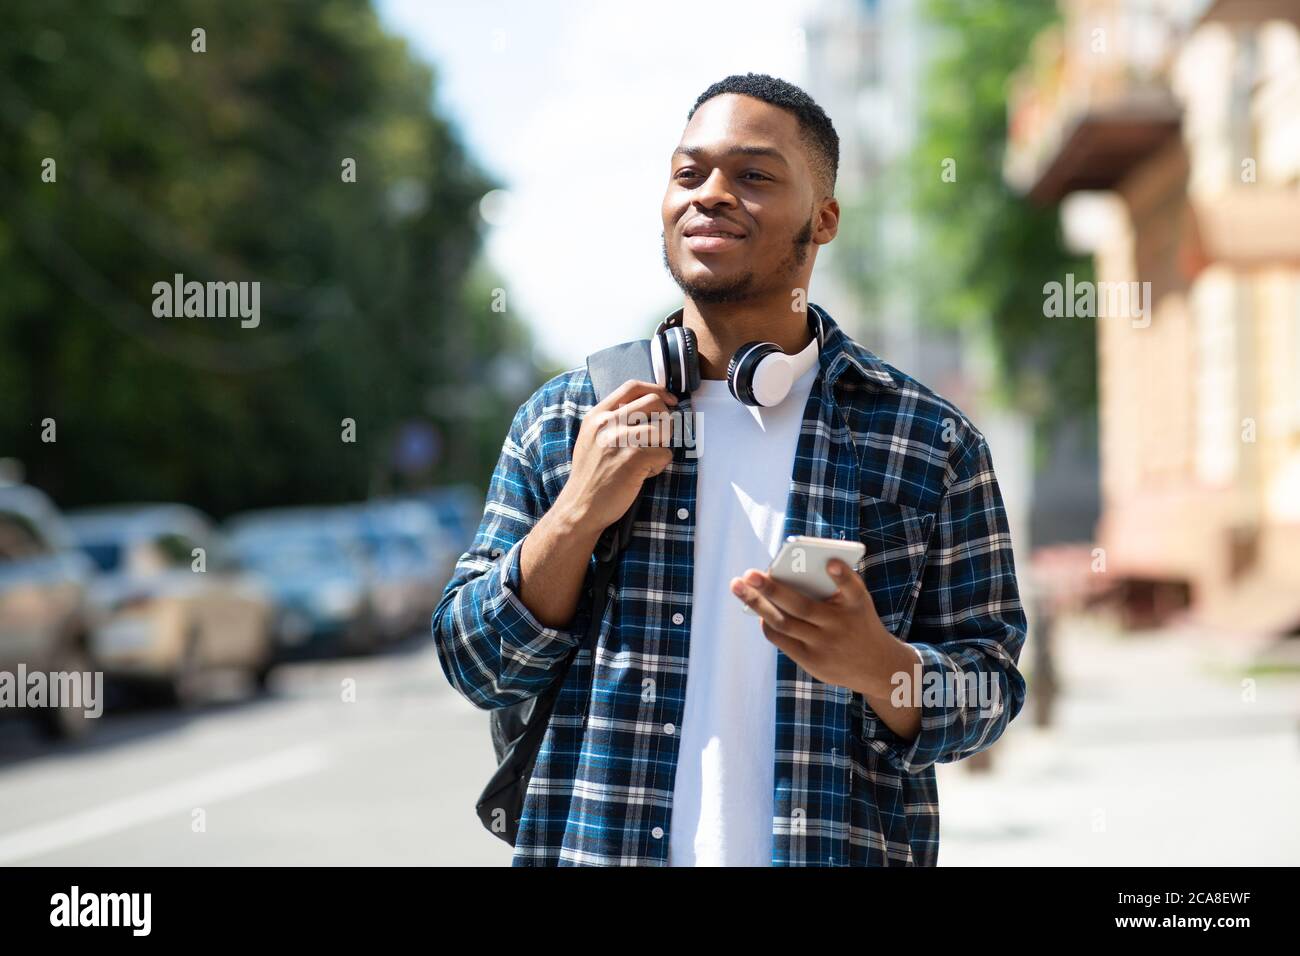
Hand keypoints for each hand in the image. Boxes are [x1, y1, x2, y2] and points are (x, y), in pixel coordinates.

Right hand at [554, 379, 676, 534]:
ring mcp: (621, 439)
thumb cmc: (590, 475)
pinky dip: (660, 466)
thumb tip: (644, 407)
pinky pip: (665, 453)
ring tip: (649, 458)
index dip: (657, 390)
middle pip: (654, 402)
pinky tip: (643, 474)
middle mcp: (608, 422)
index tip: (669, 400)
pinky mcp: (634, 458)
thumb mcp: (591, 438)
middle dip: (666, 419)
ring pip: (664, 427)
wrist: (579, 506)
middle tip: (660, 437)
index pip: (632, 387)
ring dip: (663, 444)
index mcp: (597, 415)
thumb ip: (611, 420)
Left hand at [730, 558, 917, 698]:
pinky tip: (757, 608)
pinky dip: (767, 622)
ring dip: (758, 604)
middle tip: (749, 573)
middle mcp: (841, 626)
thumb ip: (835, 586)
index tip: (831, 562)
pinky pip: (782, 639)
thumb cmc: (859, 622)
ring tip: (738, 586)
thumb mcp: (858, 603)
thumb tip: (790, 572)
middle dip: (773, 589)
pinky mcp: (812, 662)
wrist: (877, 667)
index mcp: (858, 605)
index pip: (853, 588)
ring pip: (784, 624)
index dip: (843, 576)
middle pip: (802, 607)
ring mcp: (824, 646)